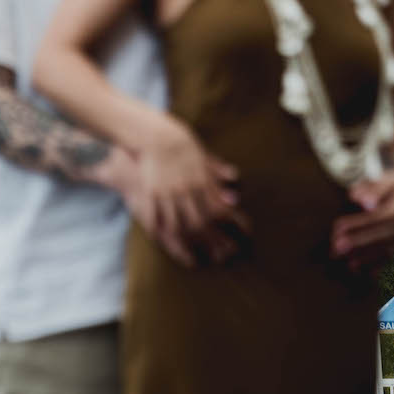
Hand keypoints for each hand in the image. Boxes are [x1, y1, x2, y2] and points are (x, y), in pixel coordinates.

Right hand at [129, 117, 245, 268]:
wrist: (156, 134)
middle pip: (201, 222)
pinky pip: (156, 217)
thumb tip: (234, 184)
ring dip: (189, 244)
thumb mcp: (203, 156)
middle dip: (213, 242)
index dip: (233, 226)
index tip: (242, 237)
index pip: (220, 209)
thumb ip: (217, 172)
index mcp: (202, 180)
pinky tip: (166, 244)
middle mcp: (186, 189)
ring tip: (196, 259)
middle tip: (223, 257)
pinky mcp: (151, 193)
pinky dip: (161, 233)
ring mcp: (168, 192)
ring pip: (179, 225)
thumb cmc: (181, 145)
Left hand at [332, 162, 393, 272]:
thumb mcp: (387, 180)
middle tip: (336, 249)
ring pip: (384, 250)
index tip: (337, 227)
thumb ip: (374, 189)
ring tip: (346, 264)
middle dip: (358, 244)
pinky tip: (359, 271)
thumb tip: (358, 200)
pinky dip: (375, 266)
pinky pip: (388, 257)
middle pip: (380, 237)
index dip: (358, 224)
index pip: (377, 218)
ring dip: (365, 258)